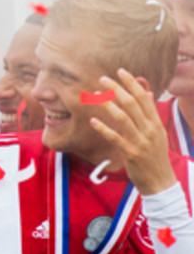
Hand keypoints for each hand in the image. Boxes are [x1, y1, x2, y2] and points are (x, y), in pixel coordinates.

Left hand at [90, 69, 177, 195]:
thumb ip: (150, 114)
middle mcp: (150, 130)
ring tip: (96, 94)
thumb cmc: (155, 156)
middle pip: (132, 103)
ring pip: (123, 118)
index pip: (144, 98)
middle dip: (117, 89)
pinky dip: (103, 128)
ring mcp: (141, 142)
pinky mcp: (131, 153)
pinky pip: (115, 138)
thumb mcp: (158, 133)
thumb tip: (148, 93)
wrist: (161, 182)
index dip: (132, 83)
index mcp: (156, 123)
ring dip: (108, 104)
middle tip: (102, 78)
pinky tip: (92, 121)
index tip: (120, 71)